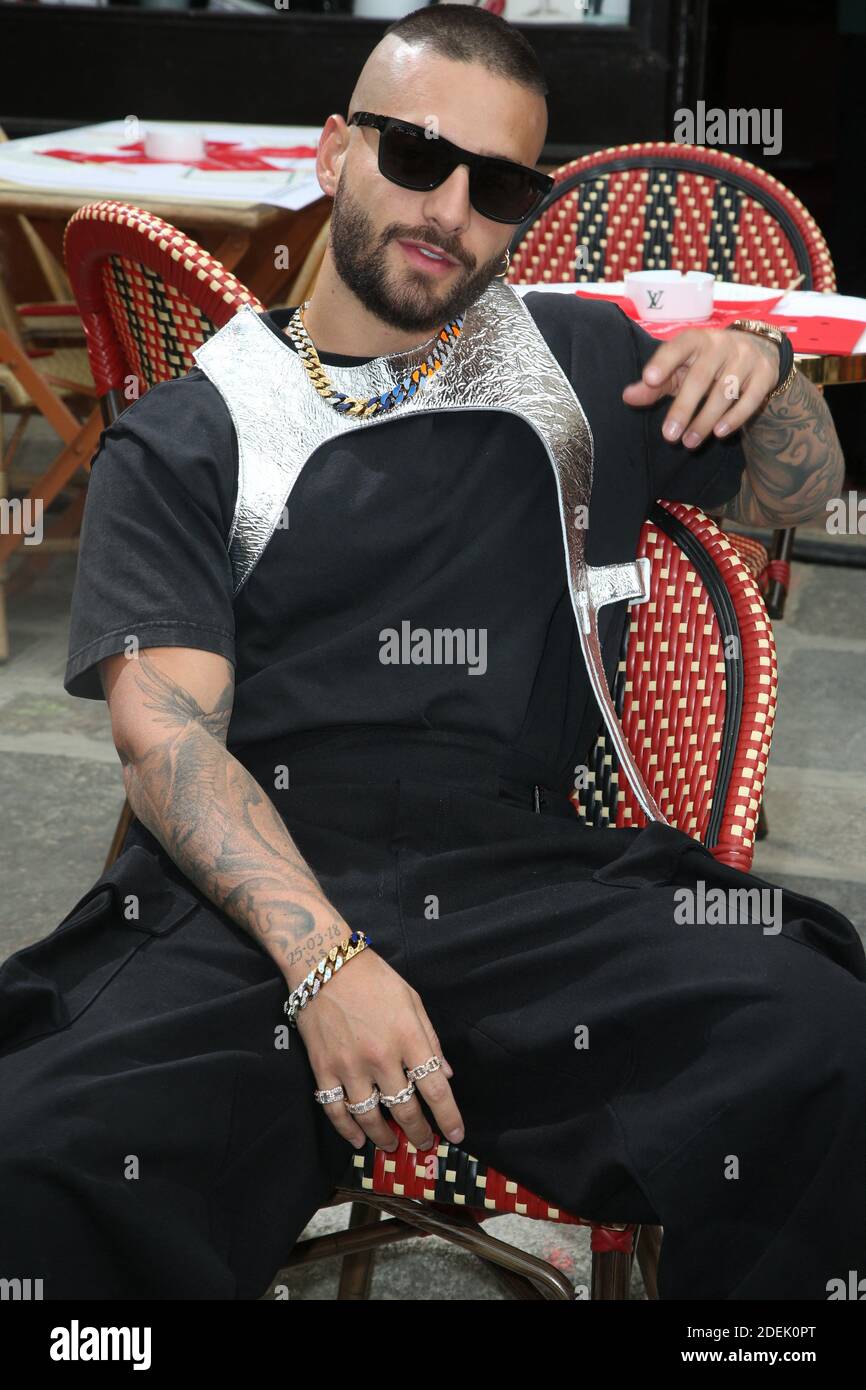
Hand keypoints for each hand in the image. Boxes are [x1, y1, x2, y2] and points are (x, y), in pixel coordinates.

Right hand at [295, 947, 463, 1153]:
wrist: (324, 964)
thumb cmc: (373, 978)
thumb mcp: (412, 1000)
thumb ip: (429, 1039)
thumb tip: (445, 1074)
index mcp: (408, 1037)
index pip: (435, 1088)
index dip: (448, 1117)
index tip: (456, 1134)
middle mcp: (381, 1057)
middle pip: (405, 1110)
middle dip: (418, 1134)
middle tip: (425, 1144)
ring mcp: (349, 1066)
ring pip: (369, 1117)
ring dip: (384, 1138)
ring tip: (392, 1146)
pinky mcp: (323, 1069)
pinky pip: (335, 1110)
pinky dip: (347, 1130)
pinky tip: (358, 1140)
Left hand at [621, 328, 779, 448]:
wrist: (757, 349)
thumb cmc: (705, 364)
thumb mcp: (679, 370)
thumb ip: (655, 384)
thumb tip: (627, 397)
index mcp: (695, 339)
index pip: (678, 347)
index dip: (664, 362)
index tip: (649, 379)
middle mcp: (721, 344)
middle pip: (700, 378)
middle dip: (683, 408)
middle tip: (668, 436)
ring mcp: (746, 357)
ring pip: (725, 392)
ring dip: (705, 421)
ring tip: (689, 443)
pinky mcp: (765, 373)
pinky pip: (750, 399)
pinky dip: (735, 418)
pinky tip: (719, 433)